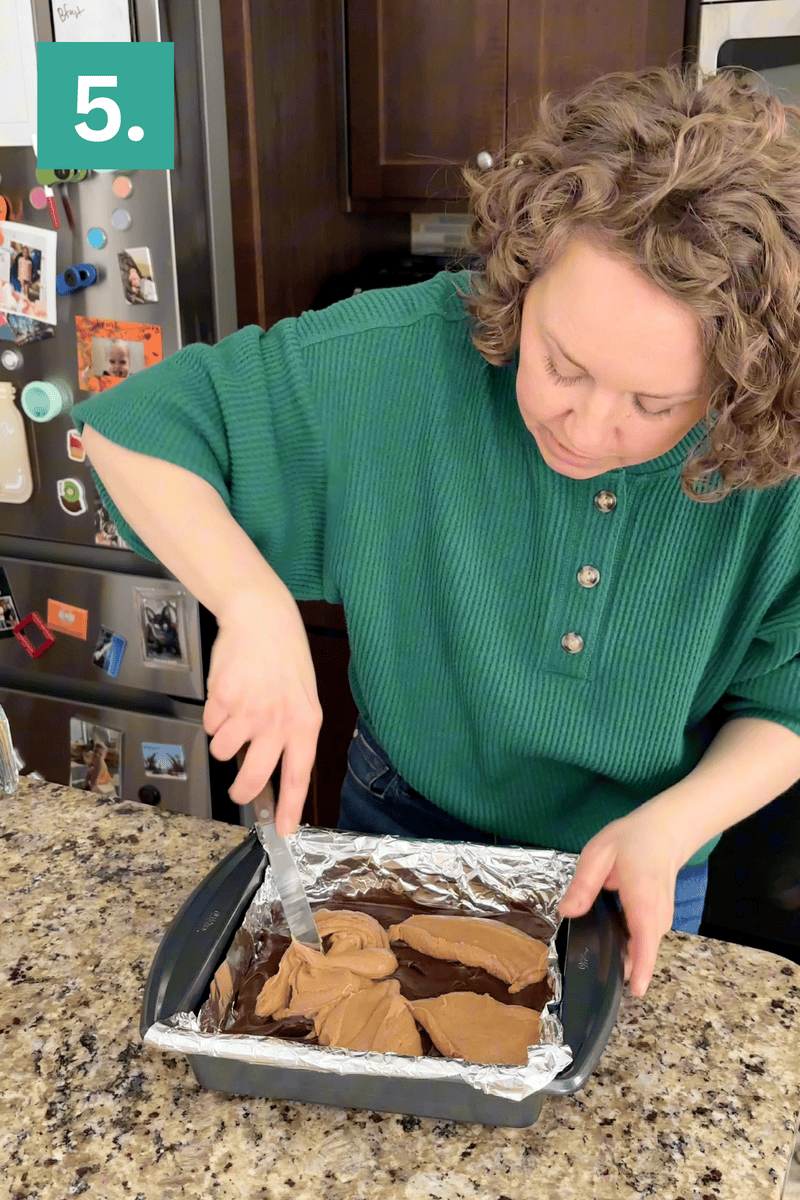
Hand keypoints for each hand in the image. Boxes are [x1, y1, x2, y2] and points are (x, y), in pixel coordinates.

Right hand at [203, 586, 322, 836]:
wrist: (261, 618)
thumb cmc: (284, 657)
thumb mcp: (303, 695)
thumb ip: (292, 731)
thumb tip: (277, 769)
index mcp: (305, 723)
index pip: (298, 775)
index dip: (290, 807)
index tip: (284, 831)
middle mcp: (278, 722)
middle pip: (253, 778)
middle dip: (242, 793)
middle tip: (238, 793)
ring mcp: (248, 711)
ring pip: (224, 752)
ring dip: (225, 741)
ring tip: (237, 714)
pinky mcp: (222, 699)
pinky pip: (210, 725)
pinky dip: (214, 716)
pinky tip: (228, 694)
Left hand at [557, 809, 683, 997]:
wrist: (665, 832)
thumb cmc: (632, 839)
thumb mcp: (599, 853)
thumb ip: (583, 884)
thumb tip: (567, 912)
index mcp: (642, 895)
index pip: (645, 936)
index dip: (642, 965)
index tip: (636, 991)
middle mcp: (657, 913)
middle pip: (642, 951)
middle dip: (621, 966)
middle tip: (591, 973)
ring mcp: (662, 919)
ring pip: (642, 948)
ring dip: (622, 957)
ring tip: (596, 959)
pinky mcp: (659, 921)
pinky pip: (643, 941)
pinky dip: (627, 946)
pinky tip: (608, 939)